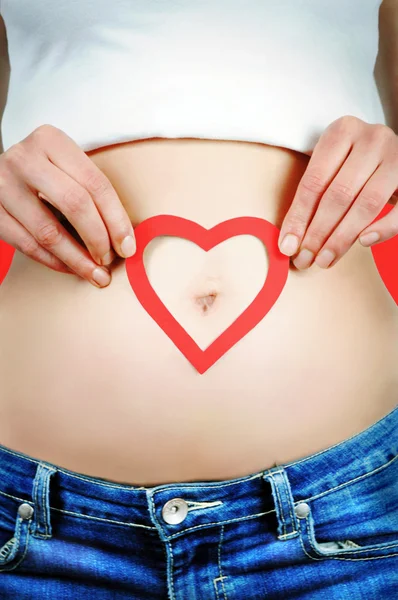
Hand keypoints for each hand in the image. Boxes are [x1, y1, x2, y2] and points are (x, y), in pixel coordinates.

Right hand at [0, 124, 135, 286]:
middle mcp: (24, 159)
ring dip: (78, 259)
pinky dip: (55, 262)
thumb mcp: (68, 167)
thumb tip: (125, 239)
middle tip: (110, 260)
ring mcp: (3, 185)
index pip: (95, 184)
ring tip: (96, 273)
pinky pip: (28, 245)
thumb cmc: (46, 173)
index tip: (127, 246)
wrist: (0, 173)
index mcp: (51, 140)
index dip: (116, 220)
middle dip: (98, 239)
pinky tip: (71, 268)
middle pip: (75, 205)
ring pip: (49, 232)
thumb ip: (93, 193)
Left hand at [278, 116, 397, 269]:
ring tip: (325, 260)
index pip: (313, 181)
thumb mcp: (332, 165)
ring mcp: (396, 154)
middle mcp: (371, 138)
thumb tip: (288, 242)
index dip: (298, 218)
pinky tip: (363, 243)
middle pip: (338, 195)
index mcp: (342, 131)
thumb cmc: (354, 164)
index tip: (288, 246)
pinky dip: (382, 229)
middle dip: (318, 233)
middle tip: (305, 260)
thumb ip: (313, 195)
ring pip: (366, 204)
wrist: (393, 153)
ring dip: (342, 238)